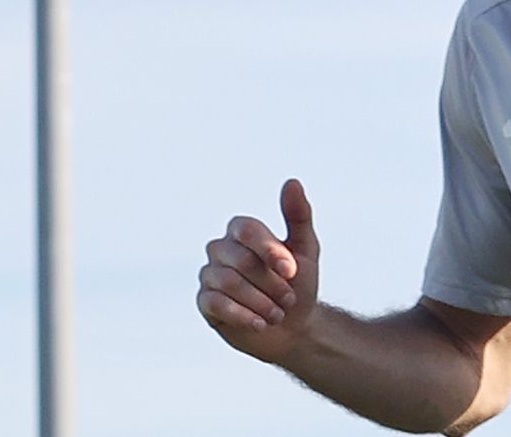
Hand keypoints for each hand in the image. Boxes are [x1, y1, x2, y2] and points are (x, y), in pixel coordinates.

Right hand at [197, 178, 321, 363]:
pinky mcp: (204, 302)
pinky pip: (216, 304)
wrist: (293, 328)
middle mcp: (221, 249)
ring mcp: (209, 275)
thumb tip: (292, 182)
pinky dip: (243, 316)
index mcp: (242, 231)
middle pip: (241, 260)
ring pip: (228, 283)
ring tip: (278, 314)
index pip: (248, 230)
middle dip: (271, 283)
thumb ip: (298, 215)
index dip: (270, 251)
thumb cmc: (298, 284)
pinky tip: (261, 324)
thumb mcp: (306, 248)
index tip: (292, 272)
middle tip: (289, 298)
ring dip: (260, 302)